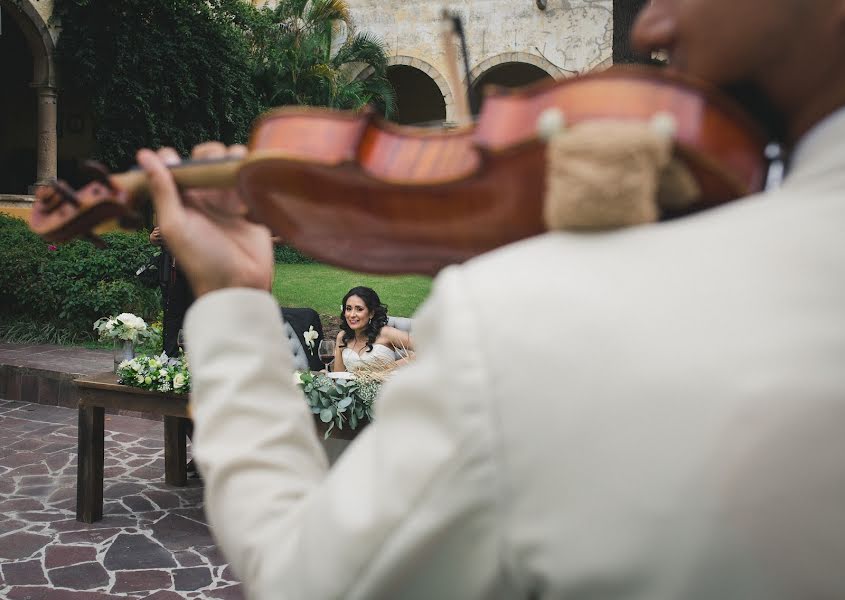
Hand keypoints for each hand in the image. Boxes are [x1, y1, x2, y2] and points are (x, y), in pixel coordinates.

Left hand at [136, 142, 273, 296]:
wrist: (239, 283)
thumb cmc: (202, 261)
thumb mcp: (174, 225)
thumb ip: (162, 190)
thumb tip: (144, 154)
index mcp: (181, 199)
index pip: (176, 164)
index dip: (177, 158)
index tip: (180, 164)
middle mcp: (204, 196)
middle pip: (207, 156)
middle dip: (210, 156)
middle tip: (214, 175)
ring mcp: (229, 199)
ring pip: (230, 161)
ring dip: (233, 161)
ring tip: (234, 179)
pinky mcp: (251, 205)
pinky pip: (252, 178)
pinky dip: (251, 174)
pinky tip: (249, 187)